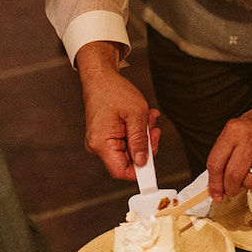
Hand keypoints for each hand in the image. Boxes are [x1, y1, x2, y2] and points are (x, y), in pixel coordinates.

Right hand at [76, 41, 161, 179]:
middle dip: (145, 146)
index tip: (153, 169)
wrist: (100, 78)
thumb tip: (143, 161)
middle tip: (153, 130)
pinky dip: (136, 132)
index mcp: (102, 142)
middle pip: (127, 160)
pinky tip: (141, 119)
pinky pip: (125, 141)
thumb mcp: (136, 115)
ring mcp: (100, 141)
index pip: (120, 171)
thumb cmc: (113, 91)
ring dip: (143, 136)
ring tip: (148, 119)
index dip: (139, 172)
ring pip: (129, 150)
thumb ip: (140, 141)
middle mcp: (97, 145)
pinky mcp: (105, 136)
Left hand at [205, 68, 251, 200]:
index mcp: (234, 130)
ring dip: (250, 184)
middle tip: (232, 190)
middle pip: (232, 176)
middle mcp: (250, 138)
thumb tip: (218, 181)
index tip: (215, 194)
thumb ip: (227, 152)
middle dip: (230, 189)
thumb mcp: (239, 128)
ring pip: (250, 182)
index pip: (215, 163)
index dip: (214, 183)